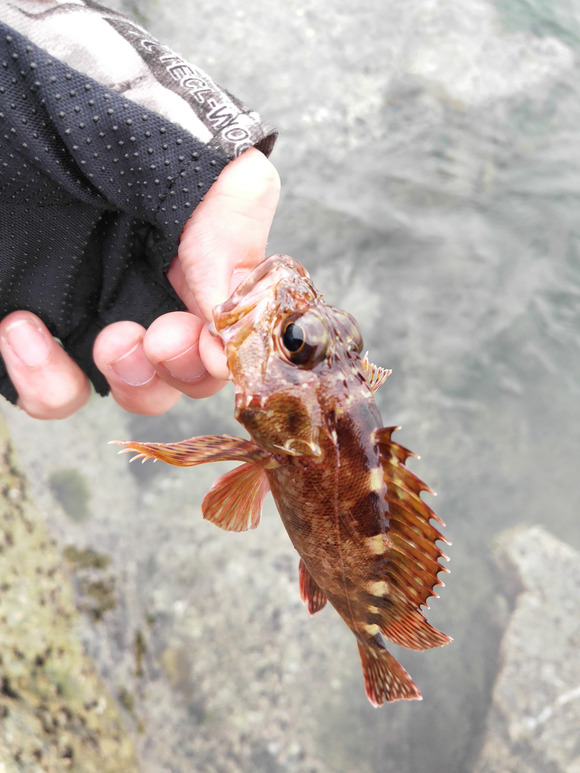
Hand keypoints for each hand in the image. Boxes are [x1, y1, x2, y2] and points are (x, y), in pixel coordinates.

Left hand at [0, 149, 279, 418]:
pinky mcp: (27, 337)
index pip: (236, 312)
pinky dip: (49, 385)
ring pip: (139, 389)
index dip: (234, 341)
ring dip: (137, 382)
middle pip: (196, 364)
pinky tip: (21, 328)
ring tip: (109, 340)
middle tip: (163, 339)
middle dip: (190, 367)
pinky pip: (55, 396)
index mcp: (189, 232)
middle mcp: (144, 275)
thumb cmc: (55, 88)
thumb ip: (225, 208)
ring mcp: (85, 309)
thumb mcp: (159, 128)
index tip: (216, 342)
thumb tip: (236, 309)